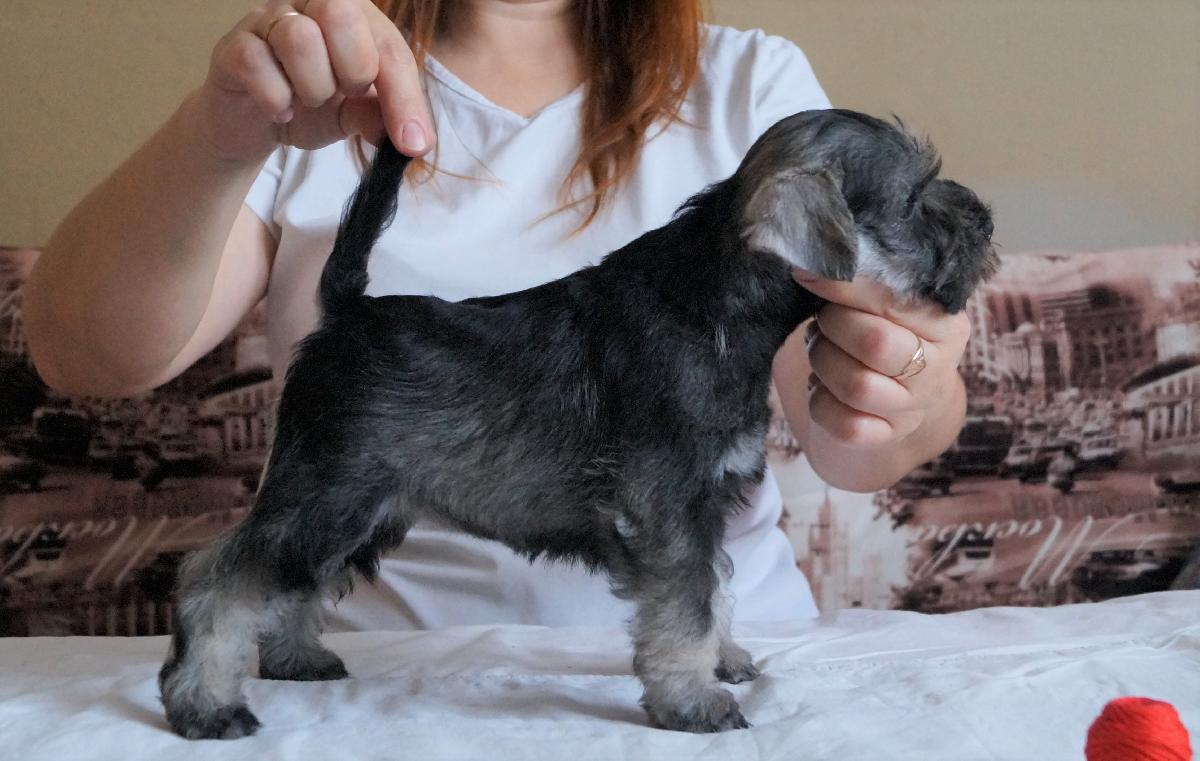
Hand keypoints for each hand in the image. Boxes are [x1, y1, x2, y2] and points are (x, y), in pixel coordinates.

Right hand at [195, 0, 434, 162]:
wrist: (254, 127)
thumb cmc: (310, 108)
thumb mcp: (354, 115)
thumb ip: (380, 117)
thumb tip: (411, 140)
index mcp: (352, 16)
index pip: (388, 45)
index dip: (405, 96)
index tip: (414, 144)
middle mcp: (308, 5)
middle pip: (340, 13)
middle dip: (352, 70)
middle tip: (342, 94)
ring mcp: (267, 20)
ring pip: (298, 37)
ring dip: (312, 86)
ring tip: (307, 100)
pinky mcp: (233, 47)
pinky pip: (257, 63)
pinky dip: (275, 99)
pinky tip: (279, 109)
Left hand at [794, 270, 971, 449]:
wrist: (893, 400)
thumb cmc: (884, 334)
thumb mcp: (886, 305)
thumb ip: (865, 282)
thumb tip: (814, 262)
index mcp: (947, 325)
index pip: (893, 300)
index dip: (844, 286)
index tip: (809, 274)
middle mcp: (936, 370)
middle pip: (875, 343)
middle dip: (833, 326)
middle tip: (823, 320)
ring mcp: (912, 409)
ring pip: (856, 385)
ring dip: (823, 362)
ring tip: (820, 350)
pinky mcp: (884, 438)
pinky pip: (843, 424)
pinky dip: (820, 403)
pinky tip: (823, 388)